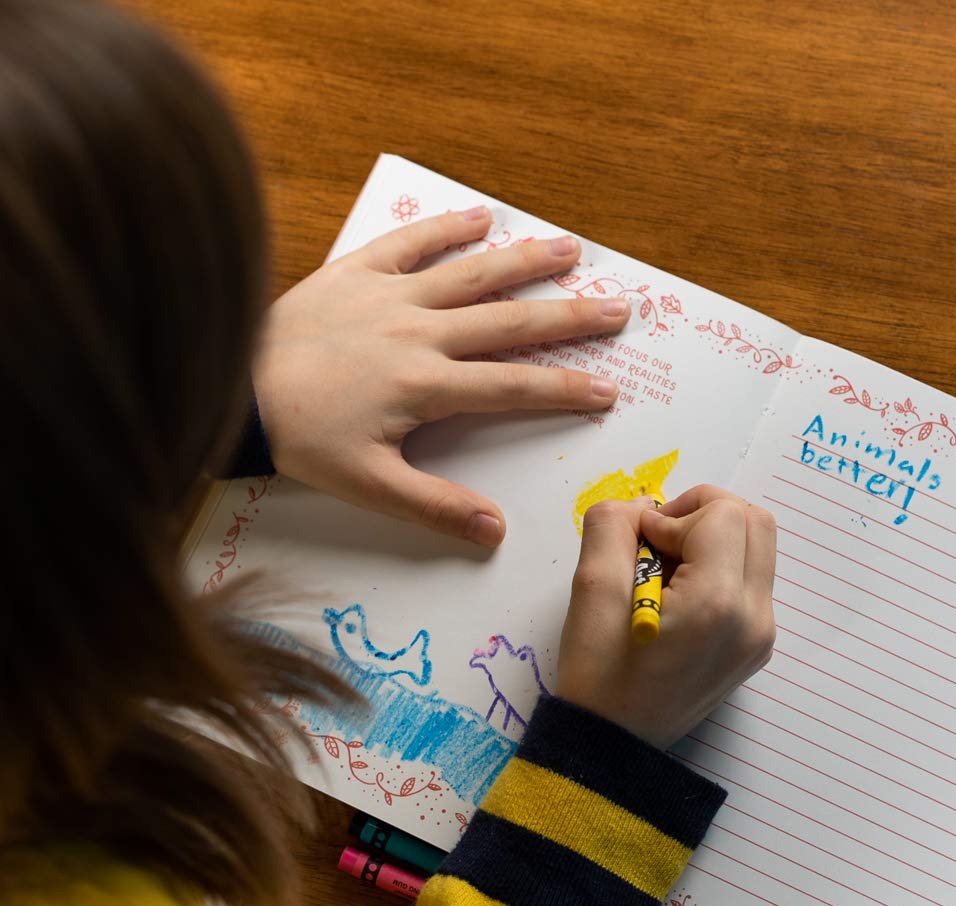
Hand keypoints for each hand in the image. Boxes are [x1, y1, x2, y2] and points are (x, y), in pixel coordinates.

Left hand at [252, 207, 629, 546]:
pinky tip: (479, 216)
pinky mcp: (354, 272)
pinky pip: (409, 242)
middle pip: (510, 321)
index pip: (514, 387)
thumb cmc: (300, 440)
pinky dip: (445, 228)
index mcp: (427, 385)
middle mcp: (420, 332)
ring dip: (525, 260)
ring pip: (472, 273)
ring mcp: (389, 295)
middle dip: (570, 317)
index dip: (566, 391)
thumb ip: (435, 508)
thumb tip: (497, 532)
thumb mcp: (368, 486)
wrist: (230, 388)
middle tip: (619, 307)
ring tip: (571, 249)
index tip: (608, 390)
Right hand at [556, 486, 776, 748]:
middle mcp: (754, 617)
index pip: (722, 513)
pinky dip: (720, 570)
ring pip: (758, 548)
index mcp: (716, 602)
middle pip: (754, 521)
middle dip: (703, 516)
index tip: (639, 543)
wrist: (615, 748)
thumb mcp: (590, 592)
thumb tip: (642, 507)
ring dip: (714, 540)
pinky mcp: (757, 646)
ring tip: (667, 571)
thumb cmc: (597, 677)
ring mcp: (762, 635)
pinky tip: (680, 597)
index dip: (674, 512)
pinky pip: (752, 581)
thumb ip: (611, 526)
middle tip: (657, 543)